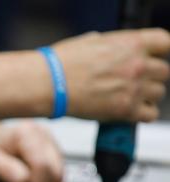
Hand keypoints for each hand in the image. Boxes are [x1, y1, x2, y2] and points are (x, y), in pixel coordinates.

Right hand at [54, 28, 169, 121]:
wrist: (48, 83)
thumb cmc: (61, 64)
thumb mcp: (90, 42)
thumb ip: (111, 47)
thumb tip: (112, 53)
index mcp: (131, 43)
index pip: (165, 43)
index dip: (158, 53)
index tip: (153, 59)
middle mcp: (137, 64)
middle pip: (162, 72)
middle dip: (149, 77)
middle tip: (133, 82)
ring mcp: (133, 87)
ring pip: (158, 94)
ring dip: (145, 96)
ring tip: (128, 98)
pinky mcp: (125, 109)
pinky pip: (150, 115)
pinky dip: (141, 115)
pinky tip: (128, 112)